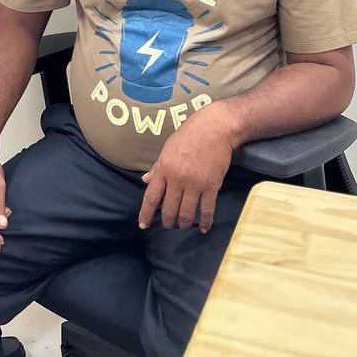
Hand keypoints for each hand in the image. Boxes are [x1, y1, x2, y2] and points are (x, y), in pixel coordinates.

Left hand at [138, 106, 238, 232]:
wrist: (214, 129)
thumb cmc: (188, 136)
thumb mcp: (167, 149)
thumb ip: (156, 168)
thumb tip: (145, 181)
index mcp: (164, 169)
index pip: (151, 197)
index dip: (146, 214)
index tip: (143, 225)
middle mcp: (177, 179)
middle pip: (169, 209)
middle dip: (167, 221)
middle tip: (168, 225)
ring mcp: (195, 184)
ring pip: (186, 213)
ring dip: (183, 223)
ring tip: (182, 225)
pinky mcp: (211, 186)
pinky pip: (206, 209)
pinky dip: (204, 222)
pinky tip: (203, 228)